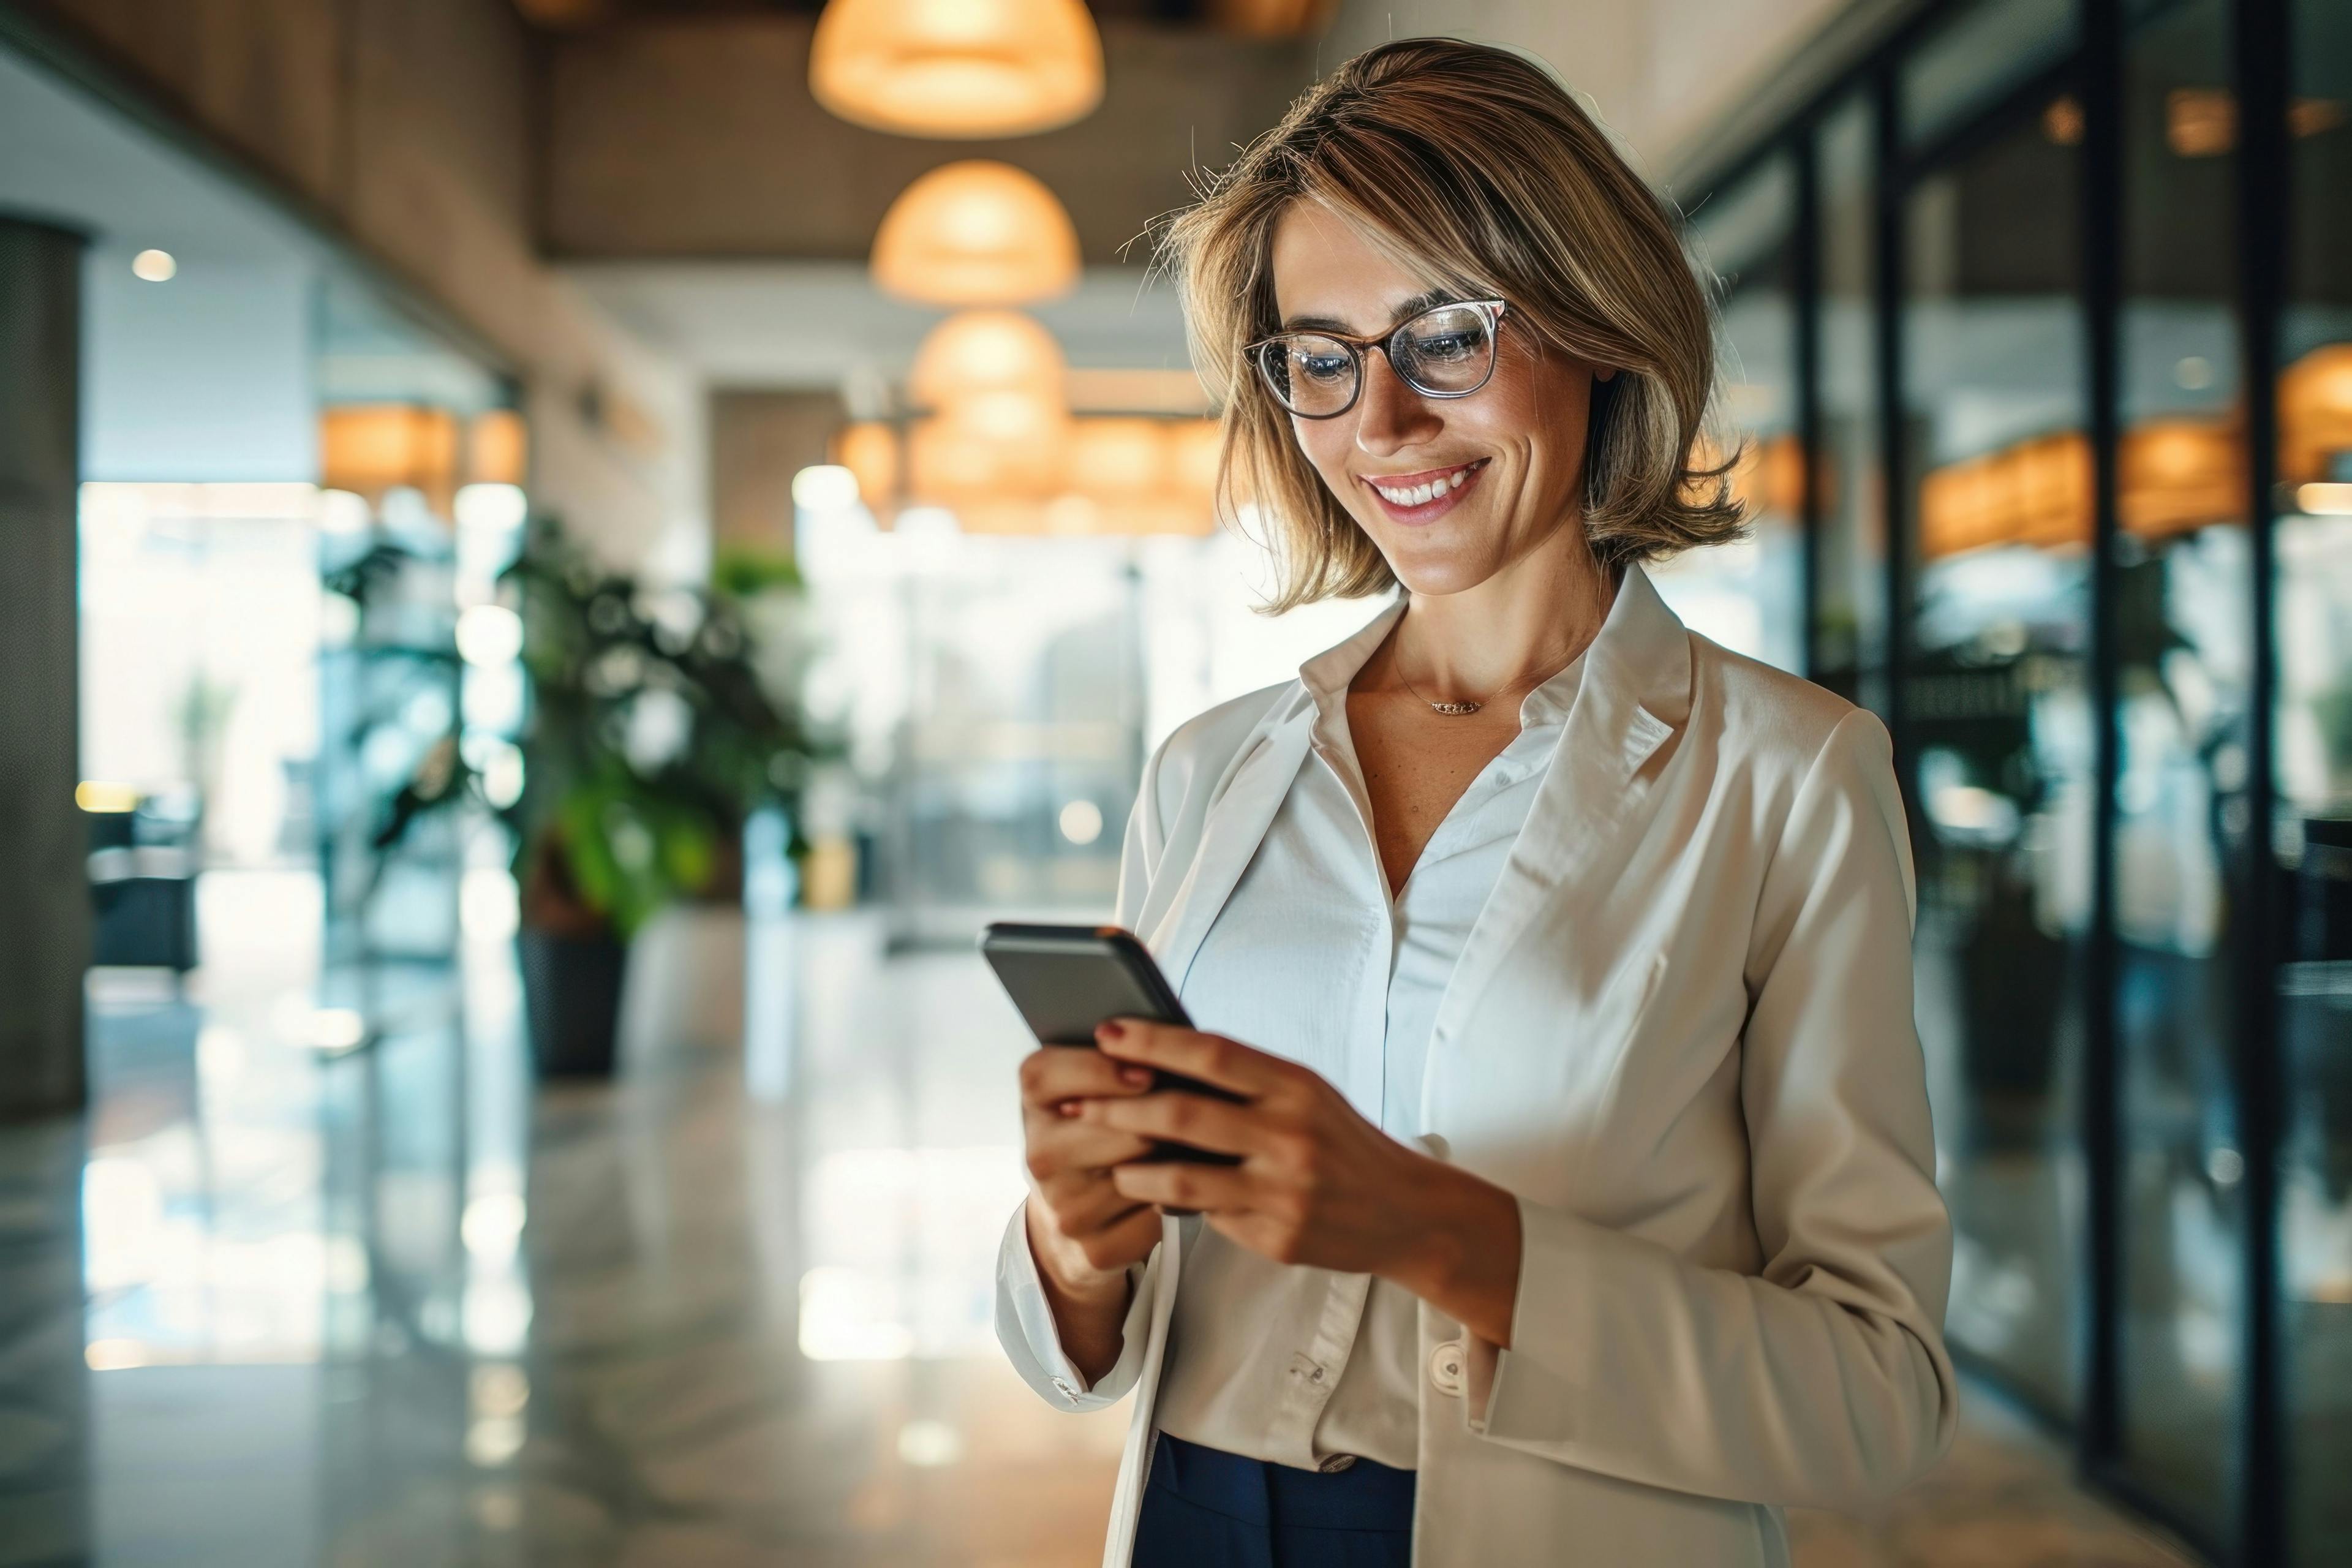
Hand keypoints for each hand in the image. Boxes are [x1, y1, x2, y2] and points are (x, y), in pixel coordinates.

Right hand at [1017, 1045, 1163, 1312]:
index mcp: (1033, 1100)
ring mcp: (1064, 1207)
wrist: (1075, 1216)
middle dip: (1159, 1116)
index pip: (1049, 1074)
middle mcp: (1039, 1154)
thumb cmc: (1098, 1132)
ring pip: (1142, 1171)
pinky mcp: (1094, 1247)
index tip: (1147, 1071)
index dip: (1101, 1070)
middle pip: (1114, 1125)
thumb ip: (1116, 1062)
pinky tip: (1178, 1189)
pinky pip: (1156, 1215)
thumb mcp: (1090, 1087)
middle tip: (1191, 1112)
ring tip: (1187, 1149)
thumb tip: (1169, 1051)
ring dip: (1174, 1160)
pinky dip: (1176, 1201)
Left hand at [1082, 1020, 1522, 1344]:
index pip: (1212, 1052)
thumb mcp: (1304, 1094)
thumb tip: (1157, 1061)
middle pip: (1183, 1114)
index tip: (1106, 1031)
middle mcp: (1290, 1133)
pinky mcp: (1278, 1236)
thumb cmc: (1340, 1142)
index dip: (1153, 1040)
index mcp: (1296, 1085)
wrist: (1405, 1212)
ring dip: (1132, 1166)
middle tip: (1079, 1103)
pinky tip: (1147, 1192)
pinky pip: (1206, 1216)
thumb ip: (1244, 1080)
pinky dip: (1168, 1202)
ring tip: (1109, 1159)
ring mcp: (1284, 1189)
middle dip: (1119, 1107)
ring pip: (1181, 1175)